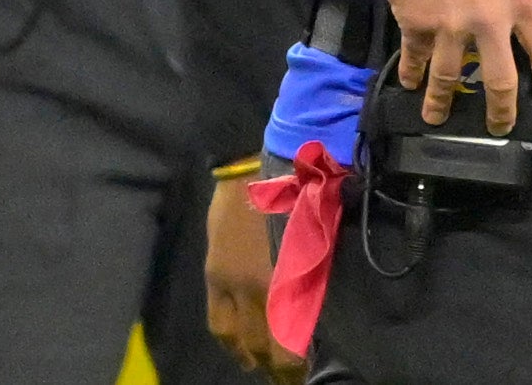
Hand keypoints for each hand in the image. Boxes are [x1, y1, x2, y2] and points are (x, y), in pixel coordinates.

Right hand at [204, 174, 299, 379]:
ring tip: (260, 368)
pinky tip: (238, 347)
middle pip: (264, 343)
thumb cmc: (301, 196)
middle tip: (288, 377)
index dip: (296, 362)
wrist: (256, 168)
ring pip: (237, 336)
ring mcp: (231, 282)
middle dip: (276, 367)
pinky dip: (228, 339)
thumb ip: (311, 280)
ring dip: (249, 357)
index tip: (307, 371)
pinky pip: (217, 318)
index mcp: (287, 278)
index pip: (290, 337)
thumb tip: (313, 315)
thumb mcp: (317, 239)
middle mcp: (257, 288)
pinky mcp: (214, 273)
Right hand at [379, 0, 531, 133]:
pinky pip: (414, 58)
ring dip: (441, 103)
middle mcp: (490, 24)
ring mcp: (451, 30)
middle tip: (499, 126)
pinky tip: (408, 83)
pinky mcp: (417, 27)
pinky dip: (410, 73)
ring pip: (450, 80)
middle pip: (501, 82)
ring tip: (436, 119)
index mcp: (521, 0)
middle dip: (501, 111)